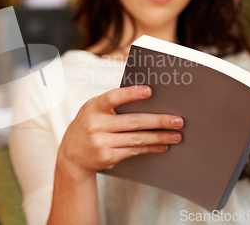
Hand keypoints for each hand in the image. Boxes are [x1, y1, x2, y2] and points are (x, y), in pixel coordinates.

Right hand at [56, 85, 183, 181]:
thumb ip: (113, 104)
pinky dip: (150, 148)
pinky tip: (162, 145)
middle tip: (178, 120)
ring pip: (137, 138)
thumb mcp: (93, 110)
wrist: (71, 154)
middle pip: (133, 122)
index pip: (113, 98)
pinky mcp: (107, 156)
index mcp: (93, 107)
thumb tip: (148, 99)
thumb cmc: (89, 124)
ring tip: (176, 135)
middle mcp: (96, 124)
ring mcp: (101, 142)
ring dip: (159, 137)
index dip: (131, 94)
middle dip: (158, 121)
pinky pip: (134, 150)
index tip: (150, 91)